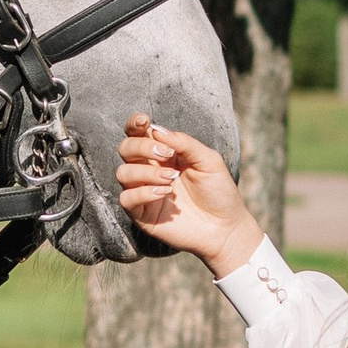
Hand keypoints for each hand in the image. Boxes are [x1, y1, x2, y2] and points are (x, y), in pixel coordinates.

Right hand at [117, 115, 261, 274]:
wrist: (224, 226)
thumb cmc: (218, 191)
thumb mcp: (208, 159)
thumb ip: (183, 142)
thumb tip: (155, 130)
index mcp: (163, 153)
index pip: (138, 134)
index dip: (134, 124)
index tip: (144, 121)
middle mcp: (149, 170)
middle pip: (125, 148)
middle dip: (142, 147)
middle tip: (167, 155)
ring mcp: (143, 192)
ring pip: (122, 173)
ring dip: (146, 172)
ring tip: (171, 179)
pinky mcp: (141, 214)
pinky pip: (126, 199)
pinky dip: (143, 192)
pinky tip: (165, 193)